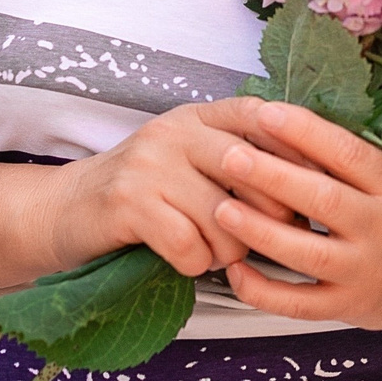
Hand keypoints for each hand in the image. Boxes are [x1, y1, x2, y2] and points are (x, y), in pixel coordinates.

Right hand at [41, 97, 301, 278]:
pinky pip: (190, 245)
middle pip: (254, 172)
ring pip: (226, 218)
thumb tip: (312, 185)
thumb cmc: (144, 194)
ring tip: (209, 252)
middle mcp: (175, 131)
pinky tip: (182, 260)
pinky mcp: (128, 201)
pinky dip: (193, 264)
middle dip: (270, 217)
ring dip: (227, 251)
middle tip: (258, 239)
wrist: (63, 211)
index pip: (261, 116)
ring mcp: (150, 163)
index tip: (318, 184)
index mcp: (197, 116)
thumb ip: (238, 160)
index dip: (297, 149)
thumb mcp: (188, 160)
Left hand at [211, 102, 381, 331]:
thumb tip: (285, 123)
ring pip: (308, 253)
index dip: (306, 132)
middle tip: (229, 155)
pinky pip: (299, 304)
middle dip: (272, 177)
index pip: (349, 154)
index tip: (265, 113)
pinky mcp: (347, 307)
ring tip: (222, 208)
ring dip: (261, 231)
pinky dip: (263, 291)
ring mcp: (365, 273)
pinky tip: (235, 270)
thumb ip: (347, 163)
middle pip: (324, 201)